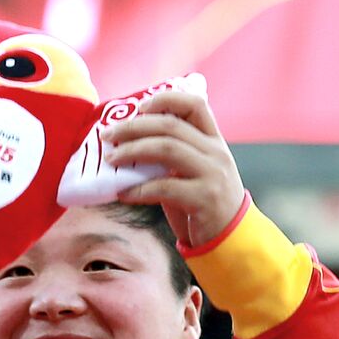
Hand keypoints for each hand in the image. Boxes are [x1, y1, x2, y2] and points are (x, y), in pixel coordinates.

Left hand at [102, 91, 246, 247]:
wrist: (230, 239)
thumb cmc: (202, 204)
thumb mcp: (194, 172)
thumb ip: (173, 155)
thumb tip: (126, 145)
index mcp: (214, 141)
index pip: (195, 104)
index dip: (165, 100)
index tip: (139, 107)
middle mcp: (216, 152)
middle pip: (170, 125)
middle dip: (134, 127)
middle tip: (107, 135)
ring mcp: (212, 174)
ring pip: (167, 149)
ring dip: (133, 151)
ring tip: (111, 160)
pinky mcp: (205, 199)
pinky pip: (165, 187)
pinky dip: (139, 189)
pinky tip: (123, 193)